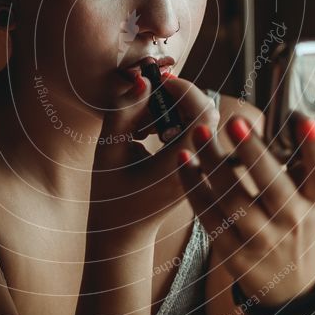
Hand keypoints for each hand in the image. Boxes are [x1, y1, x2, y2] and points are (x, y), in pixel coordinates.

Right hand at [88, 74, 219, 241]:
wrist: (121, 234)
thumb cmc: (110, 195)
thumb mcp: (107, 151)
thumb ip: (123, 113)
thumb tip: (142, 81)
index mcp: (180, 166)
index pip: (202, 114)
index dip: (184, 90)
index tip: (157, 84)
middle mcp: (198, 168)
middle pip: (207, 114)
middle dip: (178, 98)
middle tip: (146, 99)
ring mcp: (200, 169)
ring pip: (201, 122)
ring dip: (174, 110)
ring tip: (141, 124)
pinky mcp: (196, 168)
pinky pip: (194, 134)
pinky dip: (173, 123)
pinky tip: (147, 134)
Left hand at [176, 110, 314, 304]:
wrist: (286, 285)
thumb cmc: (294, 224)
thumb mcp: (310, 197)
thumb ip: (301, 164)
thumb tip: (282, 115)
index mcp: (314, 199)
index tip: (303, 120)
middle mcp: (292, 220)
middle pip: (273, 185)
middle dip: (253, 152)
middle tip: (234, 121)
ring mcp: (262, 240)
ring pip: (234, 200)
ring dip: (213, 164)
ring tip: (199, 133)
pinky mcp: (233, 252)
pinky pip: (209, 215)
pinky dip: (193, 187)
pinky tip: (184, 162)